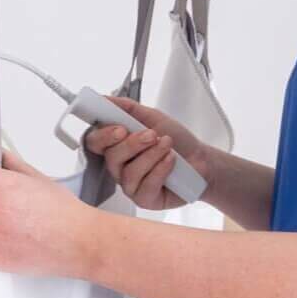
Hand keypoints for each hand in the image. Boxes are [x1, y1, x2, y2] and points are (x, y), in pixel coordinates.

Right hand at [83, 94, 206, 212]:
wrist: (201, 160)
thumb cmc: (176, 141)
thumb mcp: (152, 117)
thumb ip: (127, 108)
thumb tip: (104, 98)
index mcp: (116, 146)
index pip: (95, 142)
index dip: (103, 136)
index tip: (120, 128)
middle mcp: (119, 167)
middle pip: (111, 157)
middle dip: (133, 144)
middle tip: (152, 134)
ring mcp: (130, 185)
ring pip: (129, 172)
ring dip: (152, 155)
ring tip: (168, 145)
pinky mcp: (144, 199)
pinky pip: (145, 186)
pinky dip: (160, 170)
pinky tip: (171, 161)